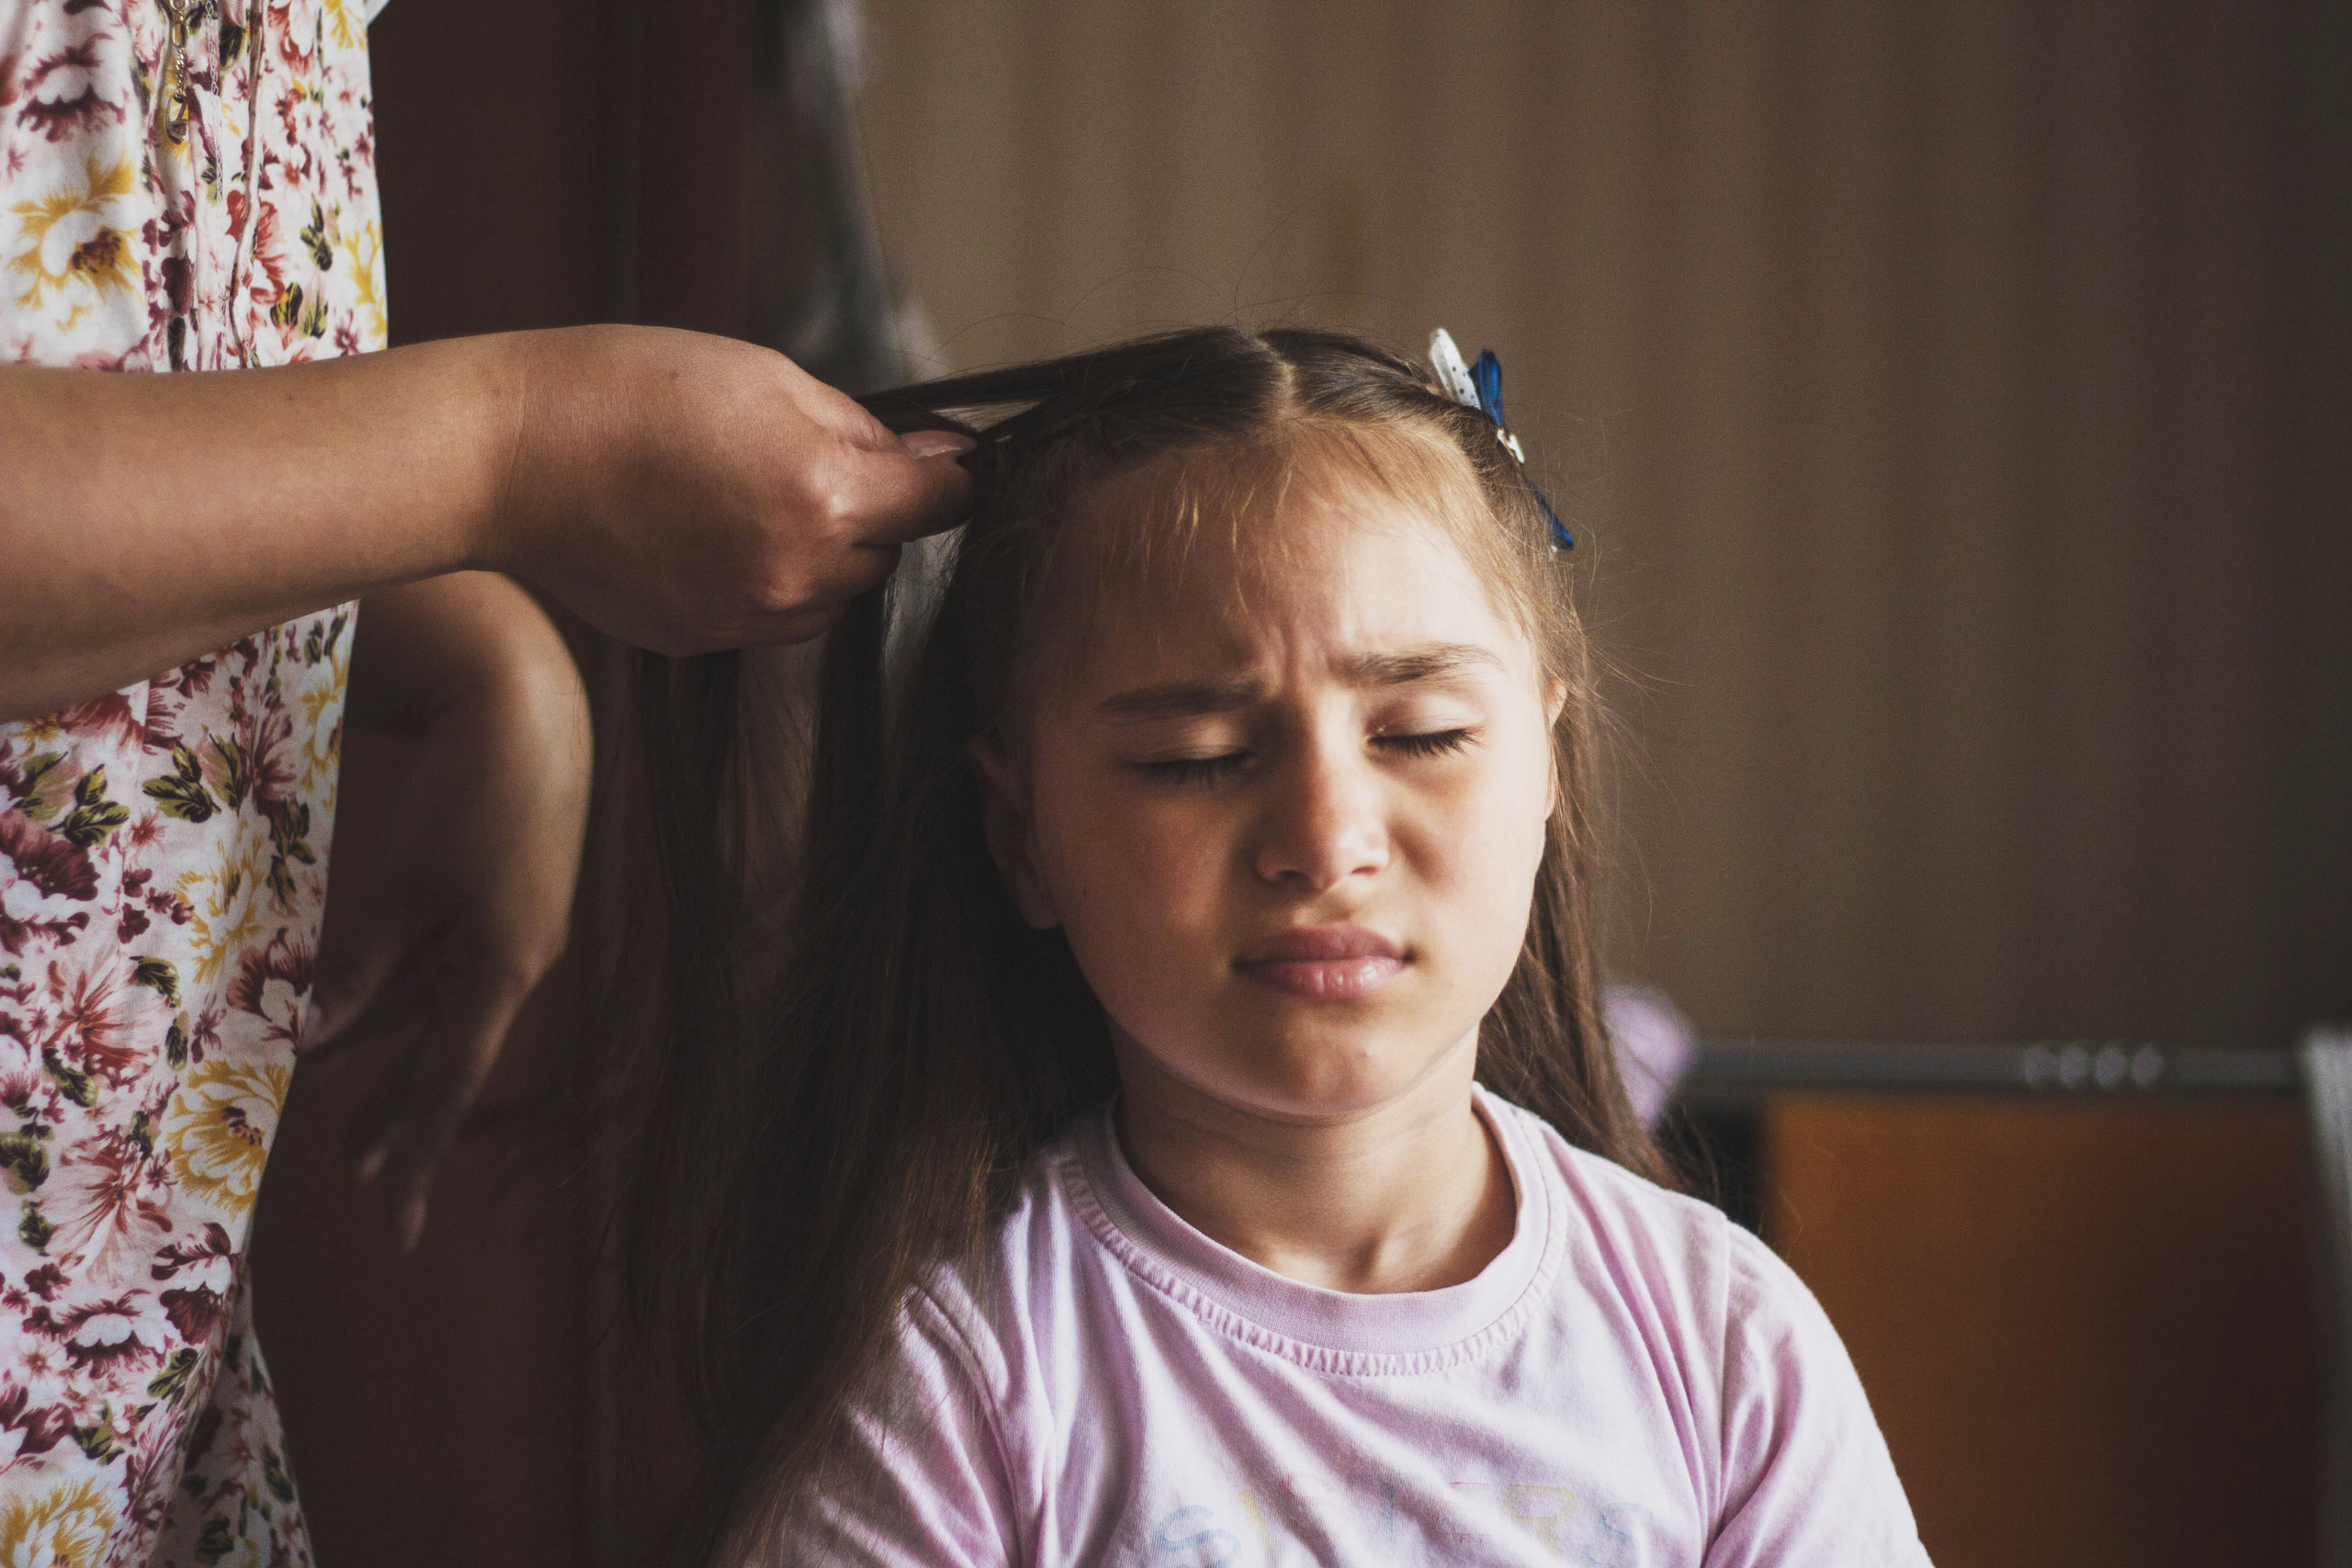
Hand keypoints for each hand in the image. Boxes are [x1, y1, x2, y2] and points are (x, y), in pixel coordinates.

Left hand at [303, 573, 592, 1249]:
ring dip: (398, 1061)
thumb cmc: (471, 792)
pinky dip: (410, 998)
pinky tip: (372, 1016)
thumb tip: (318, 1037)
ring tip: (352, 1120)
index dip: (418, 1154)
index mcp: (505, 966)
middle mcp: (521, 959)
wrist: (532, 701)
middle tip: (359, 1183)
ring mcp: (521, 928)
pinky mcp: (510, 895)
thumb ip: (364, 969)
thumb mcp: (402, 888)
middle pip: (451, 1055)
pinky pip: (453, 964)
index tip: (396, 1224)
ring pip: (447, 1009)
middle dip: (404, 1119)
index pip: (451, 1082)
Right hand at [494, 325, 972, 655]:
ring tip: (739, 493)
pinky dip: (761, 580)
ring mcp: (750, 616)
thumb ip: (865, 430)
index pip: (941, 506)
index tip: (931, 463)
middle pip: (885, 553)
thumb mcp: (771, 377)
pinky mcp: (706, 640)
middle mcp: (799, 572)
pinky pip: (770, 616)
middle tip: (793, 457)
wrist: (518, 454)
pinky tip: (703, 530)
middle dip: (865, 511)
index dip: (941, 477)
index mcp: (827, 496)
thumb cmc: (634, 390)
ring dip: (815, 552)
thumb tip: (938, 459)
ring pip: (831, 594)